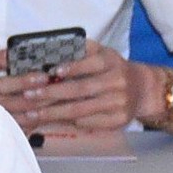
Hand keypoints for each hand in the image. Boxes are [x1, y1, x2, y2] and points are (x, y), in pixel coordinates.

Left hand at [0, 45, 135, 136]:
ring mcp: (119, 103)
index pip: (91, 63)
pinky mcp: (119, 120)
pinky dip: (69, 123)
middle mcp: (117, 82)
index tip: (51, 71)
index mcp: (110, 61)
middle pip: (81, 89)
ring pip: (82, 110)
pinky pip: (91, 123)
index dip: (72, 67)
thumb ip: (79, 50)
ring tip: (32, 113)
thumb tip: (46, 50)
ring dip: (54, 112)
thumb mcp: (100, 52)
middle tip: (29, 95)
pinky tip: (51, 122)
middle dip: (52, 93)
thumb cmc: (110, 68)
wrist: (143, 88)